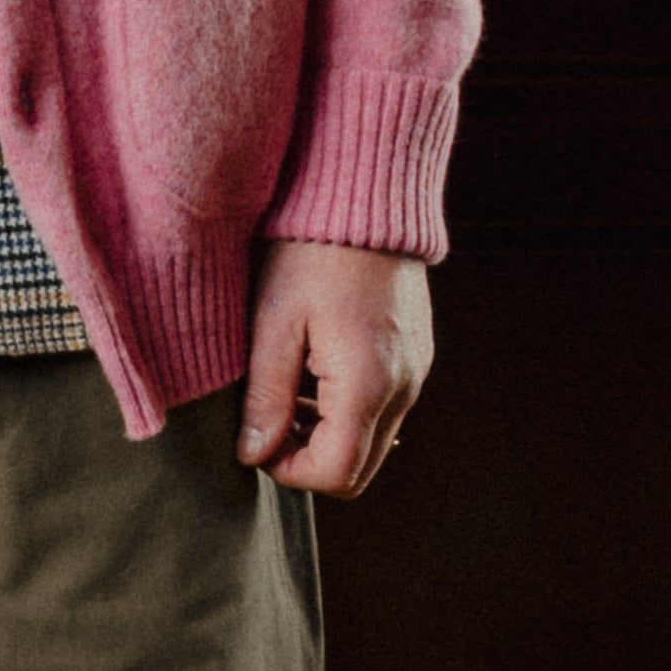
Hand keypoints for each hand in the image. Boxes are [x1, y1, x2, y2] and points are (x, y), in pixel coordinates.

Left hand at [237, 239, 431, 496]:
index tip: (257, 441)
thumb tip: (253, 454)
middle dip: (309, 461)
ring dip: (328, 437)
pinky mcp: (418, 357)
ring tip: (287, 392)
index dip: (289, 471)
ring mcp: (416, 373)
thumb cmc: (312, 252)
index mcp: (366, 383)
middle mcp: (404, 387)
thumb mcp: (274, 322)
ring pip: (373, 443)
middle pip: (359, 472)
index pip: (336, 474)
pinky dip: (349, 411)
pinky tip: (315, 373)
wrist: (367, 197)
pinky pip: (385, 410)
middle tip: (269, 423)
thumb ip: (266, 396)